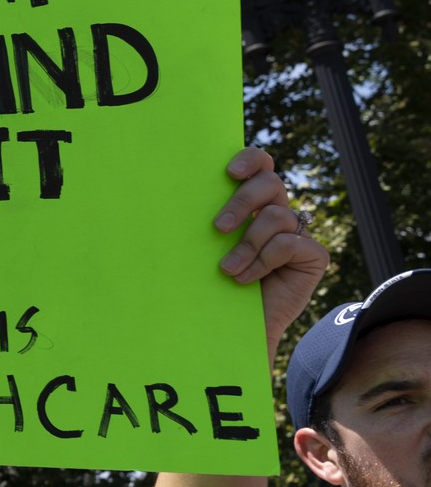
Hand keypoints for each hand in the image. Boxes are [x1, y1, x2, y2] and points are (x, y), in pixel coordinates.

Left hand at [213, 147, 328, 360]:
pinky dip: (264, 261)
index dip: (250, 159)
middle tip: (218, 227)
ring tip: (228, 269)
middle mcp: (276, 212)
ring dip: (247, 244)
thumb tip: (172, 193)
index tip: (228, 173)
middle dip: (242, 201)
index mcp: (252, 202)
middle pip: (270, 182)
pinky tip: (246, 279)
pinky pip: (290, 243)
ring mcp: (297, 234)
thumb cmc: (211, 284)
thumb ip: (203, 222)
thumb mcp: (203, 248)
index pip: (260, 164)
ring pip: (276, 215)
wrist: (232, 327)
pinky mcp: (313, 256)